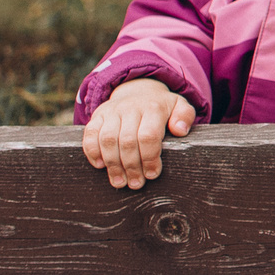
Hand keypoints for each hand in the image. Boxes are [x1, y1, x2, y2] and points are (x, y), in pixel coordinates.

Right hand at [81, 78, 196, 189]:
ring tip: (120, 182)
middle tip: (136, 184)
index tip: (152, 174)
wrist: (138, 91)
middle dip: (132, 167)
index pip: (149, 136)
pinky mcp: (98, 115)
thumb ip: (184, 116)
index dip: (150, 158)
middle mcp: (131, 108)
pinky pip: (90, 134)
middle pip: (128, 141)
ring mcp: (112, 111)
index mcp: (153, 107)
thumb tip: (180, 130)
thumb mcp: (179, 106)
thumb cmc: (161, 107)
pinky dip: (92, 151)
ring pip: (108, 139)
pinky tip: (100, 166)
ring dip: (113, 165)